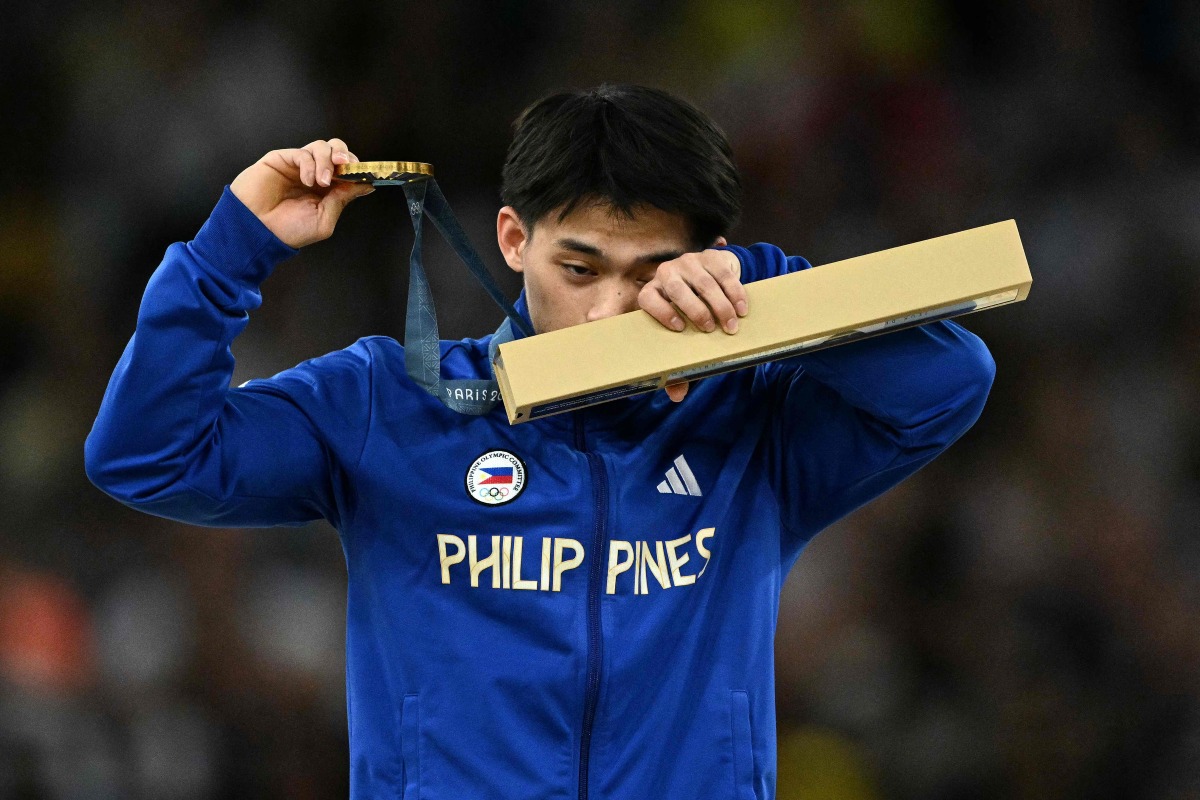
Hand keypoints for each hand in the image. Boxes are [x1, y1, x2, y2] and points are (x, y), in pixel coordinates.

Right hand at [229, 138, 375, 248]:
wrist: (257, 231)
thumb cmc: (287, 231)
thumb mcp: (323, 219)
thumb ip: (342, 200)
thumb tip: (366, 185)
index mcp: (328, 190)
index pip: (348, 171)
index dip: (358, 169)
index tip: (365, 174)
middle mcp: (315, 174)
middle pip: (337, 151)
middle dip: (346, 155)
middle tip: (346, 166)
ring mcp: (299, 166)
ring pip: (322, 146)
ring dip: (328, 161)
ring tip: (323, 182)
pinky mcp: (282, 159)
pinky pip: (303, 153)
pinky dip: (309, 164)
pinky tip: (307, 180)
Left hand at [638, 248, 747, 402]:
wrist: (712, 276)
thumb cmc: (691, 313)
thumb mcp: (685, 334)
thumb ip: (678, 363)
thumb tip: (676, 395)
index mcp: (652, 292)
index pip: (648, 298)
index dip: (660, 311)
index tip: (679, 328)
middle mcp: (666, 273)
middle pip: (677, 288)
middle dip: (696, 310)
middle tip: (712, 330)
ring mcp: (688, 262)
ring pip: (704, 282)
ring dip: (721, 305)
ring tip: (732, 326)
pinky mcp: (711, 256)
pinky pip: (723, 274)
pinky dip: (735, 293)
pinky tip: (742, 309)